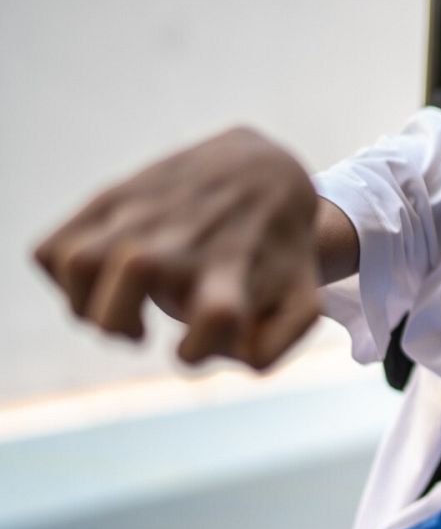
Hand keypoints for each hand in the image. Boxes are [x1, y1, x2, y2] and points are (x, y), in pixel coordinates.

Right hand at [32, 127, 321, 369]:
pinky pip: (52, 249)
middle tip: (135, 331)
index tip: (191, 347)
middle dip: (117, 326)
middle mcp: (185, 241)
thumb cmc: (277, 253)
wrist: (265, 170)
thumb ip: (276, 345)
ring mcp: (144, 216)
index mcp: (233, 269)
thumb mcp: (301, 298)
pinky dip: (60, 276)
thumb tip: (228, 358)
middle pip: (129, 279)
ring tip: (111, 305)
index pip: (215, 320)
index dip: (196, 350)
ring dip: (82, 303)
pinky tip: (95, 280)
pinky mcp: (113, 198)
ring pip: (78, 263)